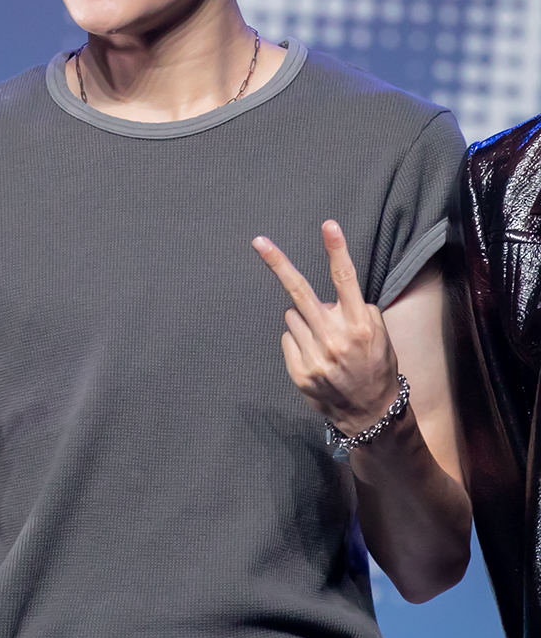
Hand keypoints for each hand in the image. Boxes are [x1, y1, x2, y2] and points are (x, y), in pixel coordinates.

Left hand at [252, 220, 399, 434]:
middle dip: (278, 263)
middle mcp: (335, 338)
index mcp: (359, 324)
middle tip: (258, 241)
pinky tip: (316, 356)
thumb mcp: (380, 335)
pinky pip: (287, 338)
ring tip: (325, 341)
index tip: (328, 224)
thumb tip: (326, 299)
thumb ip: (355, 311)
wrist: (370, 414)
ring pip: (293, 315)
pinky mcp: (299, 371)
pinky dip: (298, 341)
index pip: (346, 279)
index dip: (337, 249)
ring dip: (304, 320)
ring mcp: (315, 356)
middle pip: (300, 291)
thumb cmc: (376, 365)